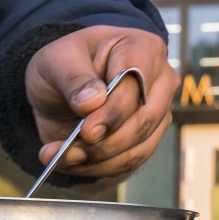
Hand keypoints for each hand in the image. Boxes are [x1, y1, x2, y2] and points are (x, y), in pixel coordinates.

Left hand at [26, 25, 178, 179]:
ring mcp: (159, 113)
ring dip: (99, 162)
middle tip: (69, 153)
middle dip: (105, 144)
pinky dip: (99, 170)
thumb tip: (92, 103)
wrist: (62, 85)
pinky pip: (130, 164)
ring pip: (139, 149)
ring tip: (62, 159)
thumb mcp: (57, 60)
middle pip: (144, 122)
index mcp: (144, 49)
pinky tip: (71, 164)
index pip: (136, 87)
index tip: (86, 132)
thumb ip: (73, 78)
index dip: (112, 113)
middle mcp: (161, 82)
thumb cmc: (65, 63)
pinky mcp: (148, 140)